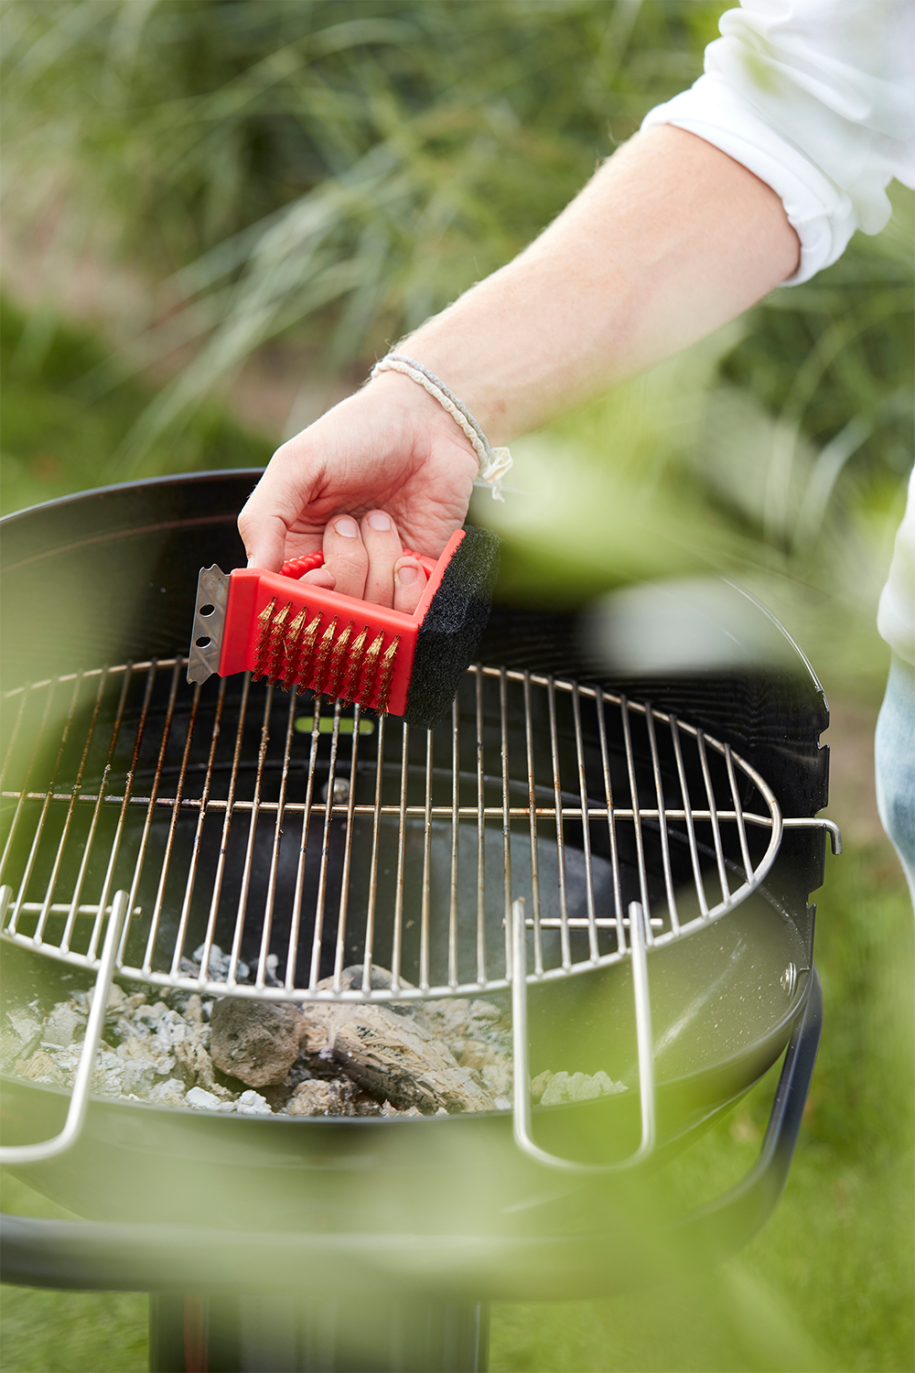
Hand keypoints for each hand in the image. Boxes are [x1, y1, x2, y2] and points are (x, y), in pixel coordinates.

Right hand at [237, 371, 478, 605]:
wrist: (428, 421)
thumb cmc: (357, 434)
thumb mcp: (297, 464)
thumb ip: (264, 518)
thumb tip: (252, 575)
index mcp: (296, 547)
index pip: (288, 600)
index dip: (305, 595)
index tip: (320, 571)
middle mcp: (337, 569)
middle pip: (334, 612)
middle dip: (347, 568)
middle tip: (349, 523)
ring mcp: (379, 578)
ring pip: (374, 611)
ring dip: (380, 562)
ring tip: (381, 519)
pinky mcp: (418, 580)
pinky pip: (412, 614)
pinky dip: (411, 587)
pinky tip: (409, 553)